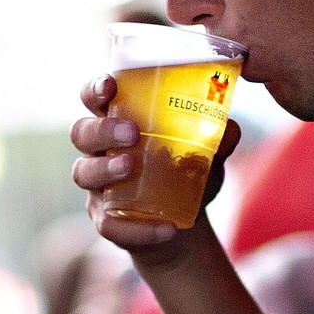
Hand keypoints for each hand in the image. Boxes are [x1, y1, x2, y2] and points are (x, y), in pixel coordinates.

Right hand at [69, 74, 239, 259]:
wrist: (182, 218)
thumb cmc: (185, 168)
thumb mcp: (206, 150)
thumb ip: (219, 137)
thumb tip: (231, 128)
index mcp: (120, 121)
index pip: (96, 98)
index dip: (95, 89)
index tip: (109, 85)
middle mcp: (100, 150)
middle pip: (82, 132)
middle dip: (103, 129)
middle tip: (131, 132)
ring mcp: (98, 186)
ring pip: (83, 173)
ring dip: (105, 169)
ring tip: (130, 167)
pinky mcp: (105, 220)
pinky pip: (109, 225)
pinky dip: (137, 228)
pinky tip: (166, 228)